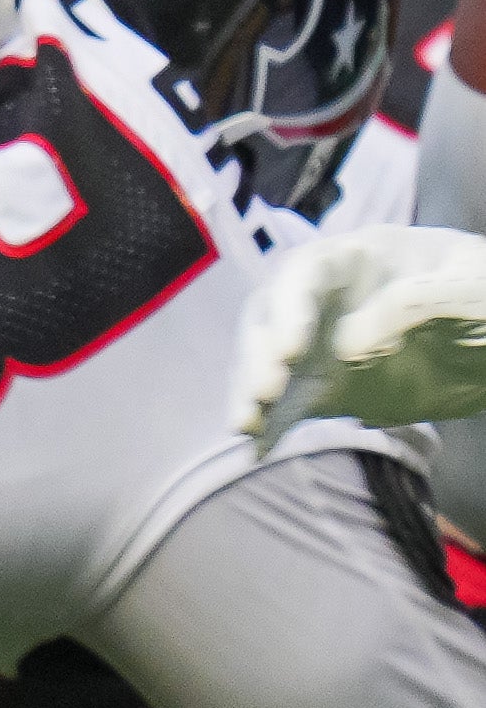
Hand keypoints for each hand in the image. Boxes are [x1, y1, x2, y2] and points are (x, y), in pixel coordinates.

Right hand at [234, 226, 485, 451]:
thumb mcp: (475, 289)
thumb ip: (426, 300)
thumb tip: (355, 338)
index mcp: (361, 258)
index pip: (305, 272)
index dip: (290, 308)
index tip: (289, 350)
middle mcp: (328, 298)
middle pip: (273, 318)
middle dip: (260, 354)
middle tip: (262, 393)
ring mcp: (325, 342)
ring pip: (272, 363)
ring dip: (253, 392)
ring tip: (245, 425)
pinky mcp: (330, 386)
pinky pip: (291, 403)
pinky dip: (272, 424)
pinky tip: (256, 448)